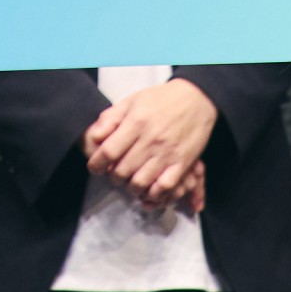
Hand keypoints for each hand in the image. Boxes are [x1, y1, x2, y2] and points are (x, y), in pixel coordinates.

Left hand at [83, 77, 217, 205]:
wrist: (196, 98)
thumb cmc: (161, 99)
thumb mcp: (132, 101)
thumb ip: (110, 119)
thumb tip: (93, 138)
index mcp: (136, 122)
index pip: (108, 152)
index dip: (96, 164)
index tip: (95, 167)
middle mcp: (150, 139)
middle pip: (121, 171)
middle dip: (113, 177)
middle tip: (115, 172)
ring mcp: (167, 153)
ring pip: (140, 183)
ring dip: (130, 187)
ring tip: (130, 181)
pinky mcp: (182, 163)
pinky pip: (165, 187)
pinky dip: (153, 194)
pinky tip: (149, 188)